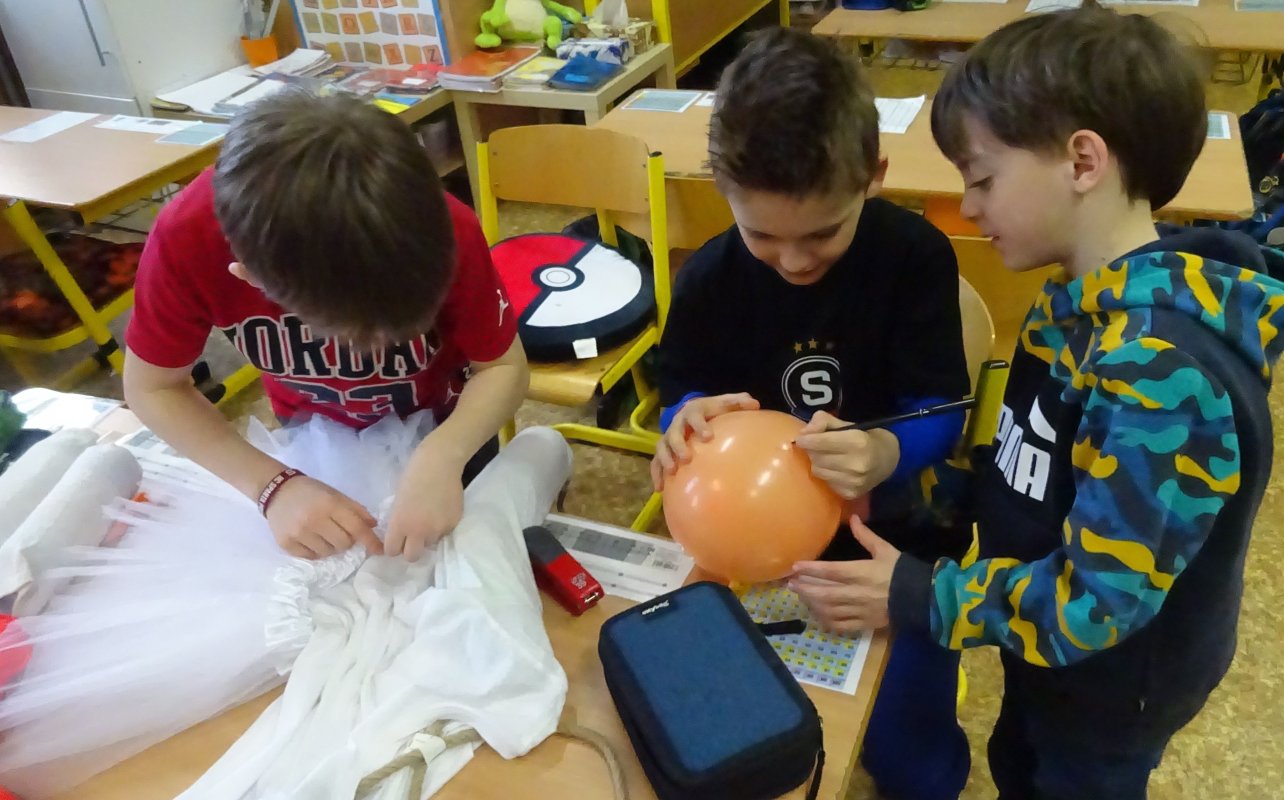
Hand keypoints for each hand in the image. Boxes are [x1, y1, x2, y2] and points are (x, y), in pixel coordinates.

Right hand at [265, 475, 381, 559]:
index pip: (356, 528)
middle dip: (347, 540)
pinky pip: (311, 557)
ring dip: (331, 546)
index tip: (380, 550)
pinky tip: (311, 539)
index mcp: (329, 504)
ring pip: (328, 552)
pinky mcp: (286, 544)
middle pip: (344, 543)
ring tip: (323, 534)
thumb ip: (355, 510)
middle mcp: (314, 520)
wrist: (277, 491)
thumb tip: (373, 526)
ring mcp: (298, 533)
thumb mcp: (335, 494)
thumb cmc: (311, 491)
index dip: (370, 541)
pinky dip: (316, 551)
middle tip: (338, 530)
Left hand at [385, 458, 464, 561]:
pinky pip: (444, 532)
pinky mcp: (454, 523)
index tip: (395, 541)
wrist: (440, 462)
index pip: (392, 551)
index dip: (393, 546)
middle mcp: (420, 531)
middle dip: (410, 550)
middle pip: (412, 556)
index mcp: (400, 524)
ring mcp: (439, 529)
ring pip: (430, 543)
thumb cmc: (413, 475)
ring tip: (429, 518)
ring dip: (427, 536)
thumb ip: (400, 521)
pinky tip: (441, 510)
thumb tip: (402, 534)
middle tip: (412, 538)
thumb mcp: (398, 501)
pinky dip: (441, 526)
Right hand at [651, 393, 759, 489]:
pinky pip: (655, 462)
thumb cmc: (714, 409)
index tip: (707, 437)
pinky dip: (656, 475)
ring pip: (662, 447)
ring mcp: (668, 437)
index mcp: (693, 411)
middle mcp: (677, 424)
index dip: (699, 426)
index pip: (694, 416)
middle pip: (674, 433)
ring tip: (672, 472)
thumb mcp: (726, 402)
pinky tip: (660, 489)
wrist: (694, 411)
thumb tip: (755, 404)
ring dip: (665, 459)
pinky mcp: (663, 450)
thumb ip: (739, 402)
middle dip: (678, 445)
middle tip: (686, 458)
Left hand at [788, 515, 900, 634]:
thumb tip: (853, 518)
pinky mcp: (864, 624)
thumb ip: (866, 536)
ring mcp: (859, 610)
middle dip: (805, 588)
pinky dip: (827, 621)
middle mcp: (857, 592)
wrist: (922, 598)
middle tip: (791, 583)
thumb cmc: (901, 571)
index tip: (795, 566)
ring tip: (801, 596)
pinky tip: (818, 615)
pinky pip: (841, 625)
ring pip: (829, 609)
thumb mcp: (885, 550)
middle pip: (824, 592)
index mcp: (861, 572)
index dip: (811, 569)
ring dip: (812, 603)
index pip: (831, 571)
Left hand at [793, 410, 899, 499]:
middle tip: (815, 446)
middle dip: (812, 450)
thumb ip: (823, 421)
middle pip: (817, 457)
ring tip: (827, 457)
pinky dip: (826, 475)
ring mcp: (853, 482)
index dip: (806, 440)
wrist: (887, 460)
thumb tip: (804, 432)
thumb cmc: (864, 438)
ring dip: (817, 463)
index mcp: (856, 442)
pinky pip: (826, 482)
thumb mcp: (847, 423)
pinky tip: (835, 469)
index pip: (820, 442)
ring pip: (818, 471)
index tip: (800, 439)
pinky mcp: (850, 494)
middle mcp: (856, 464)